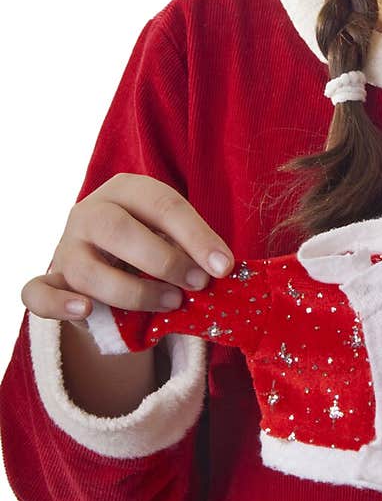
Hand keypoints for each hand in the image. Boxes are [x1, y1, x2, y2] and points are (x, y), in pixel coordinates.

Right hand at [21, 172, 235, 327]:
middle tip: (198, 284)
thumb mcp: (171, 236)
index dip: (197, 236)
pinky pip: (39, 292)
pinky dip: (59, 304)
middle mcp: (90, 212)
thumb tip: (220, 269)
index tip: (223, 266)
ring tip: (171, 303)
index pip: (163, 204)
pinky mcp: (51, 279)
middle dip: (164, 260)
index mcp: (127, 190)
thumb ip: (189, 248)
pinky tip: (86, 310)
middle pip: (120, 230)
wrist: (110, 263)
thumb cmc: (151, 245)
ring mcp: (66, 246)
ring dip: (133, 291)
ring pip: (88, 270)